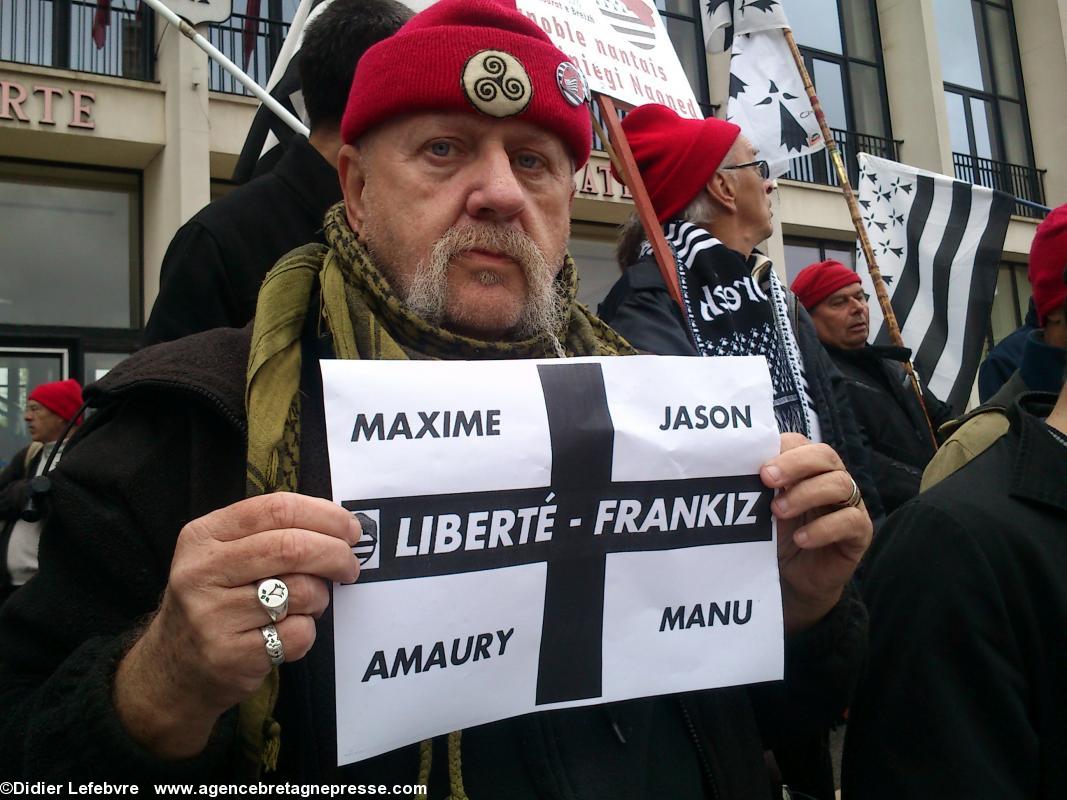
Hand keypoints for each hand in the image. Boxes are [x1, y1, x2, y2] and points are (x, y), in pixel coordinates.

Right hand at [114, 493, 361, 758]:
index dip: (324, 515)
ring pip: (300, 591)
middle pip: (292, 547)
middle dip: (335, 553)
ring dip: (320, 597)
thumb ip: (270, 534)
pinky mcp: (230, 655)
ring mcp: (212, 616)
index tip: (350, 529)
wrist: (171, 670)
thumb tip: (340, 525)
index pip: (275, 508)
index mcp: (203, 536)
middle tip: (350, 565)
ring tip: (308, 604)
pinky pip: (297, 633)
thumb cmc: (214, 602)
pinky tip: (288, 633)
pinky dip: (307, 631)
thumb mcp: (222, 556)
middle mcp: (201, 572)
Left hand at [761, 434, 871, 633]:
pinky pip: (851, 521)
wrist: (793, 580)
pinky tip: (802, 539)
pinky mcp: (859, 532)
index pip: (800, 443)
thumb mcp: (762, 509)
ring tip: (778, 511)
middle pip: (825, 455)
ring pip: (840, 484)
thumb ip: (757, 487)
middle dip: (794, 464)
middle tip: (767, 478)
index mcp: (806, 467)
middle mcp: (831, 479)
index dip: (782, 449)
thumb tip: (736, 466)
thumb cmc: (777, 537)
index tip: (757, 463)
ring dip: (806, 494)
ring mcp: (849, 504)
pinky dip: (824, 528)